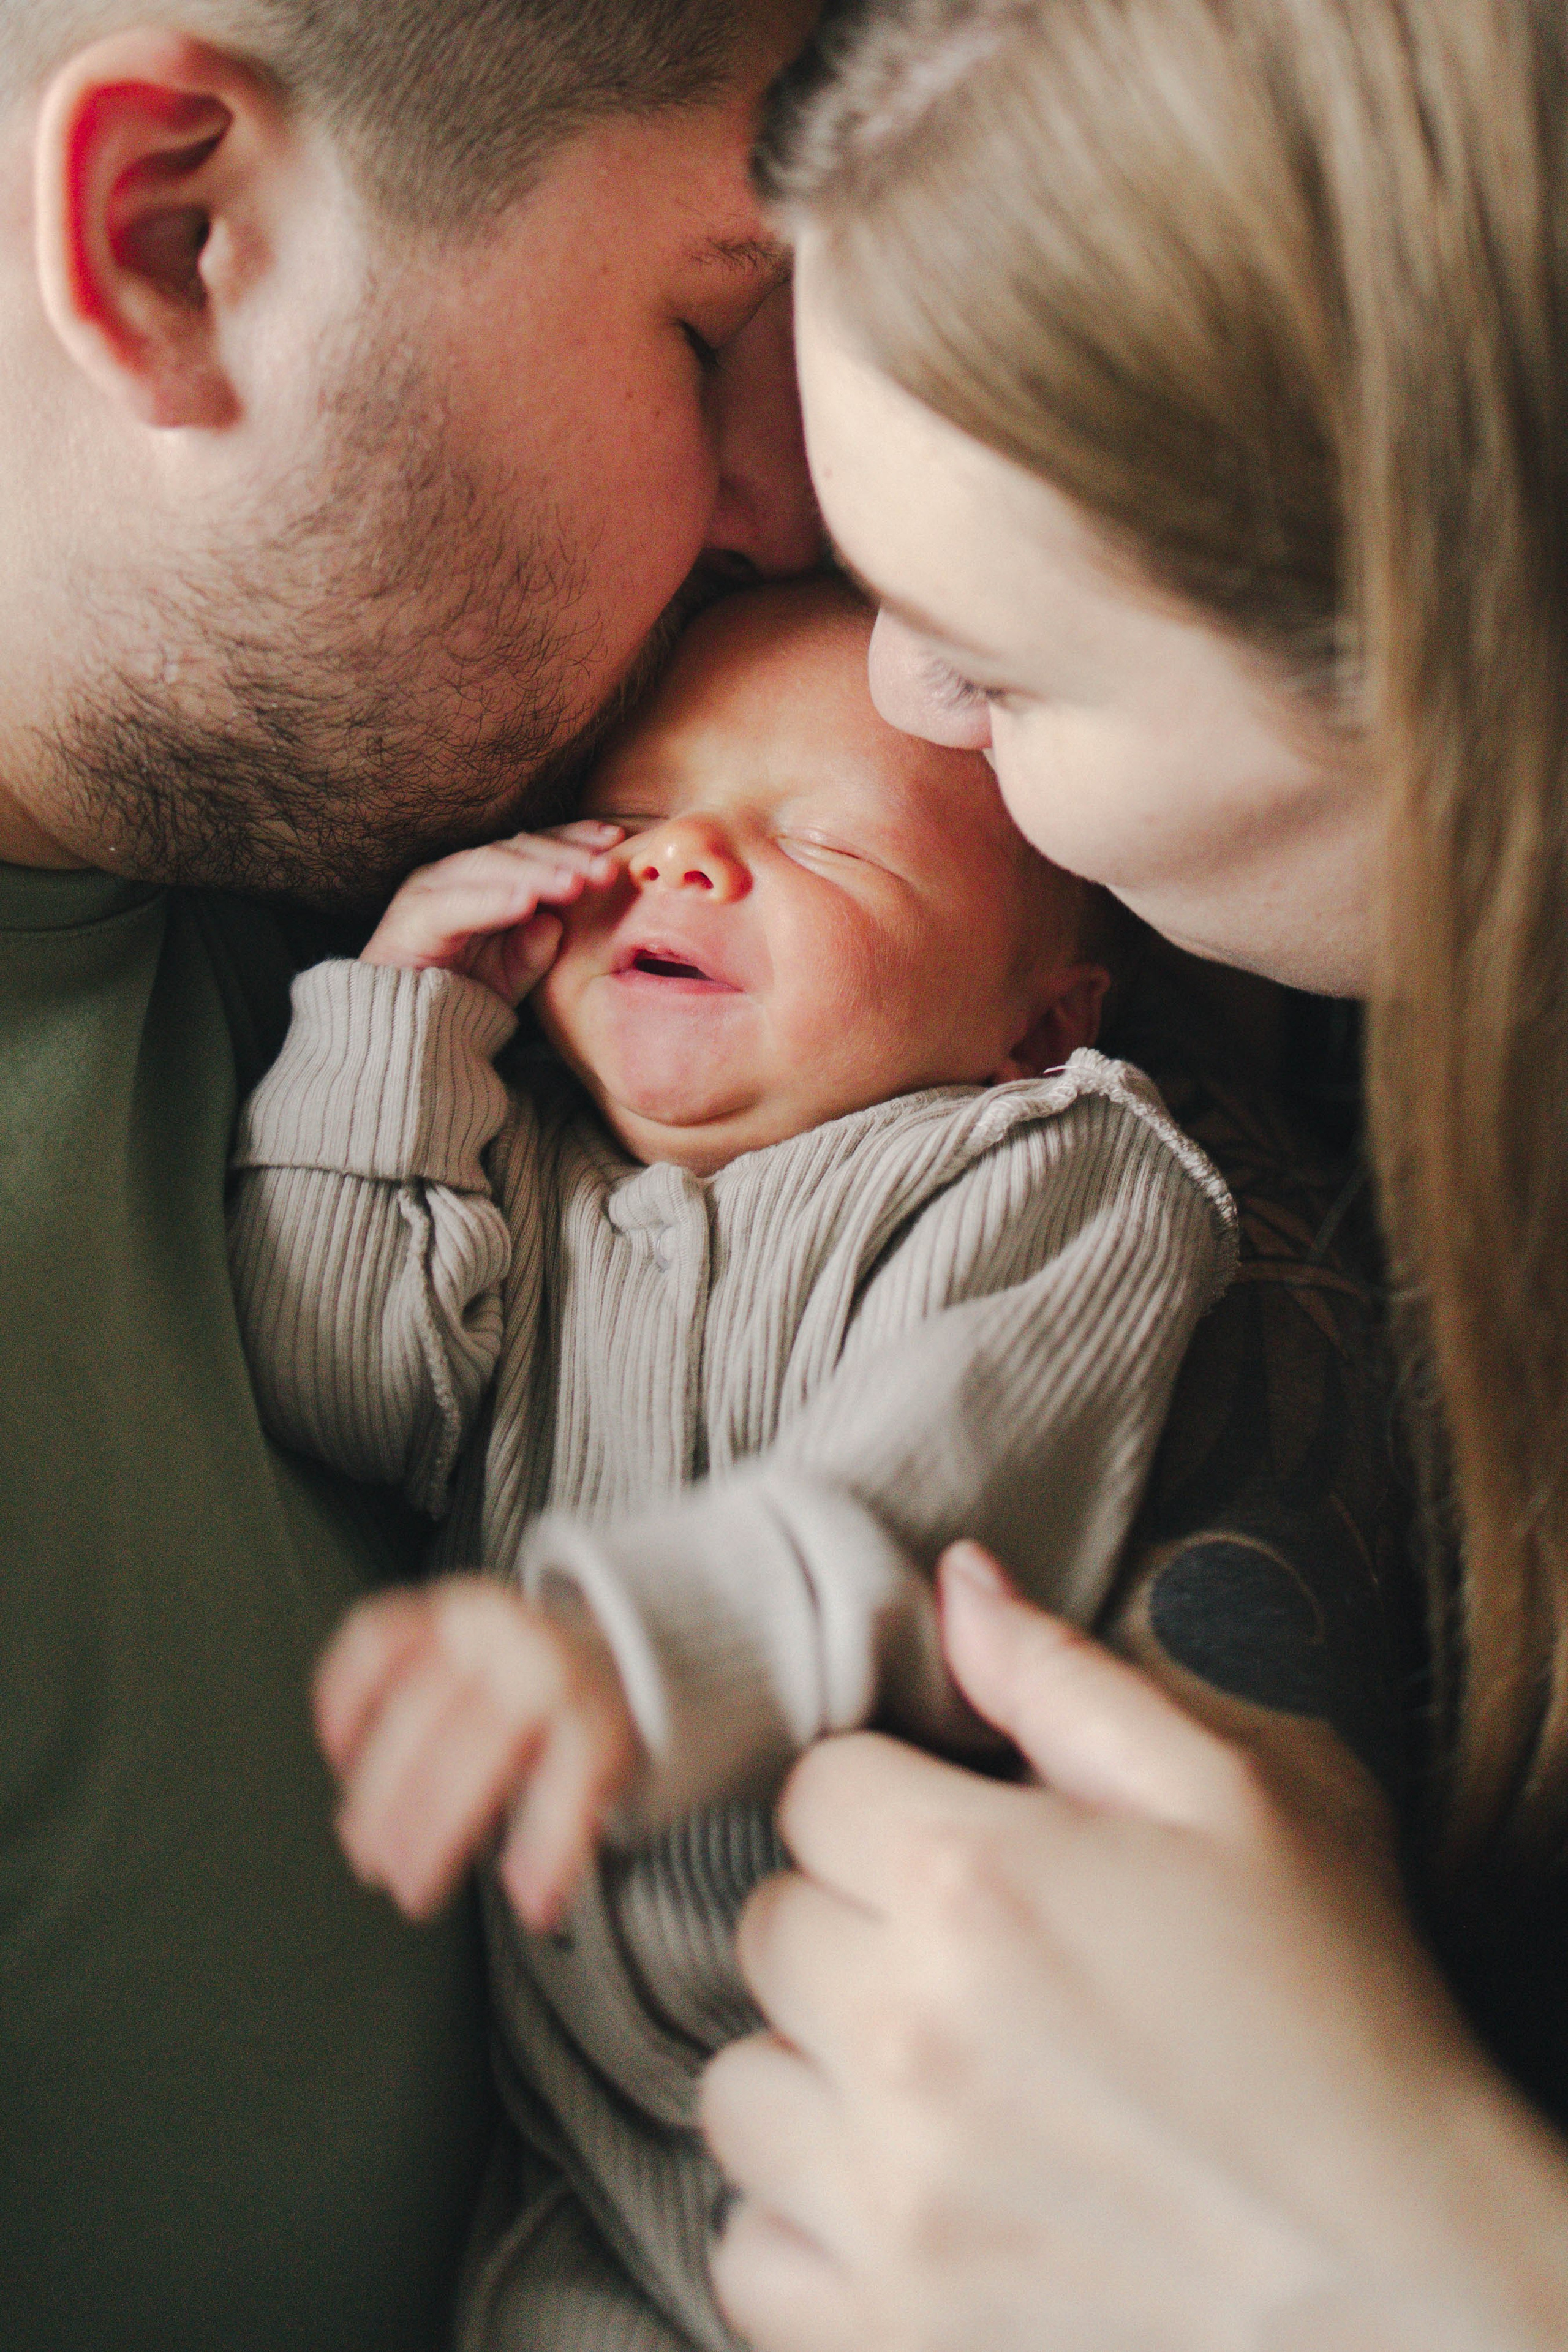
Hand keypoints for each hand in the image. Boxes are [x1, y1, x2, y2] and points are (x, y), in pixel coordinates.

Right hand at [314, 1574, 642, 1929]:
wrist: (585, 1644)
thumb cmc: (579, 1726)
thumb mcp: (602, 1774)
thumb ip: (567, 1832)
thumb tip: (532, 1904)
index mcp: (587, 1702)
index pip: (573, 1771)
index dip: (550, 1843)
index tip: (529, 1902)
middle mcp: (531, 1657)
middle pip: (474, 1745)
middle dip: (430, 1827)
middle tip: (406, 1883)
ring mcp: (476, 1627)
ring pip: (414, 1701)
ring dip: (377, 1784)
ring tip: (363, 1843)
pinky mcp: (431, 1609)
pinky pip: (375, 1639)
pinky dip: (345, 1694)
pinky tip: (340, 1749)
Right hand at [361, 822, 623, 1004]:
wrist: (401, 1035)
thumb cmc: (460, 998)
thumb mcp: (512, 975)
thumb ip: (537, 949)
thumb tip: (557, 924)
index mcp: (482, 877)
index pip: (532, 846)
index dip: (572, 838)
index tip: (615, 839)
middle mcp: (453, 874)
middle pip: (516, 851)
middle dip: (565, 856)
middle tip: (608, 867)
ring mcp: (429, 891)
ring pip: (488, 869)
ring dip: (536, 874)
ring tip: (576, 882)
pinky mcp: (411, 920)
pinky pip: (455, 905)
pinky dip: (492, 901)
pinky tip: (526, 903)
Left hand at [702, 1546, 1567, 2351]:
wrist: (1413, 2283)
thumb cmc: (1338, 2022)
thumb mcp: (1243, 1800)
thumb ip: (1067, 1681)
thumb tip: (953, 1583)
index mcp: (971, 1880)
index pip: (814, 1789)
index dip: (891, 1803)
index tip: (965, 1847)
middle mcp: (901, 2036)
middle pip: (771, 1927)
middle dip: (854, 1926)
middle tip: (971, 1964)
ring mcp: (888, 2200)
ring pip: (741, 2088)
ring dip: (816, 2075)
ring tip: (934, 2081)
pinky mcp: (887, 2332)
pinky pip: (746, 2253)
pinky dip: (803, 2229)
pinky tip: (908, 2198)